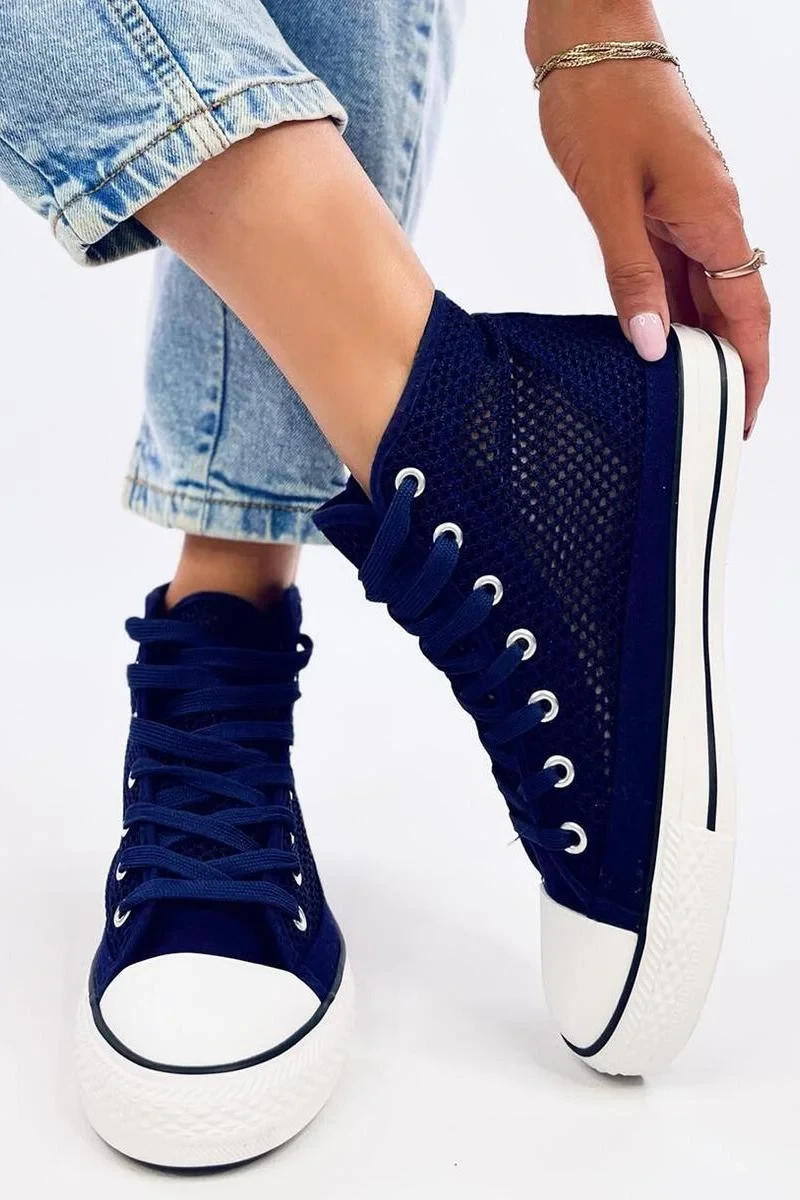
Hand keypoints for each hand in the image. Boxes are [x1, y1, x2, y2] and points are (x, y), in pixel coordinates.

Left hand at [527, 10, 768, 433]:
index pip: (749, 315)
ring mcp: (691, 211)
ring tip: (684, 399)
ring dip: (700, 344)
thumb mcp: (609, 198)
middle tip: (711, 426)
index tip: (745, 422)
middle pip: (734, 311)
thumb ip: (630, 274)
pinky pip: (679, 271)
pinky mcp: (664, 204)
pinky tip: (653, 339)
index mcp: (715, 218)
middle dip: (730, 370)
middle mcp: (714, 218)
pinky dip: (672, 310)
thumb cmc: (601, 101)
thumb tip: (652, 345)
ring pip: (706, 293)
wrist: (590, 34)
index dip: (752, 372)